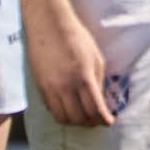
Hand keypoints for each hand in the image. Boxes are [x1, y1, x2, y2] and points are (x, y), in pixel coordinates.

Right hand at [27, 18, 111, 132]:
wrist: (49, 26)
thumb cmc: (77, 38)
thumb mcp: (96, 58)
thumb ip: (98, 81)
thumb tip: (100, 101)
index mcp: (83, 78)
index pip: (95, 109)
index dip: (104, 119)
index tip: (109, 122)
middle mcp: (66, 87)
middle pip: (79, 118)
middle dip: (91, 123)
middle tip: (97, 121)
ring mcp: (50, 88)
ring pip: (62, 118)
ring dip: (75, 122)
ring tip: (83, 118)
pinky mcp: (40, 87)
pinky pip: (51, 109)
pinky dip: (61, 113)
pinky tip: (69, 108)